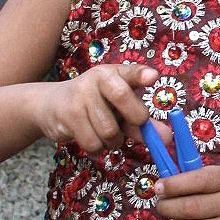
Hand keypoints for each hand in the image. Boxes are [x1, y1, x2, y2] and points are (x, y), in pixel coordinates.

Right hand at [36, 63, 157, 153]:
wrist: (51, 105)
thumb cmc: (95, 106)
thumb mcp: (119, 110)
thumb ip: (143, 124)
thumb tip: (167, 139)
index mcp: (114, 74)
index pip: (130, 72)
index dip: (141, 75)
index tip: (152, 77)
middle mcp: (97, 79)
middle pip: (123, 100)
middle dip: (134, 121)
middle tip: (129, 124)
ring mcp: (81, 96)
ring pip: (109, 131)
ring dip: (113, 142)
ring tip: (106, 134)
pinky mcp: (69, 115)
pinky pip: (93, 143)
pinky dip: (97, 148)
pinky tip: (92, 138)